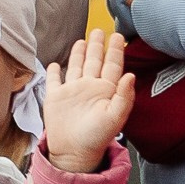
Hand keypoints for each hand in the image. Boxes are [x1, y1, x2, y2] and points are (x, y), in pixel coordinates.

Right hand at [42, 24, 132, 173]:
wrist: (73, 153)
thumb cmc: (96, 137)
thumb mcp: (115, 117)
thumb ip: (124, 97)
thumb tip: (130, 75)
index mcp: (105, 90)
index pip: (112, 65)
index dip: (115, 51)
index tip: (118, 36)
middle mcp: (89, 88)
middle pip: (94, 61)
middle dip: (97, 46)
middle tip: (100, 31)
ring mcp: (72, 92)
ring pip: (76, 66)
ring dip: (79, 53)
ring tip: (83, 40)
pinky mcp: (55, 97)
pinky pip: (54, 80)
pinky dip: (54, 71)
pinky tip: (55, 64)